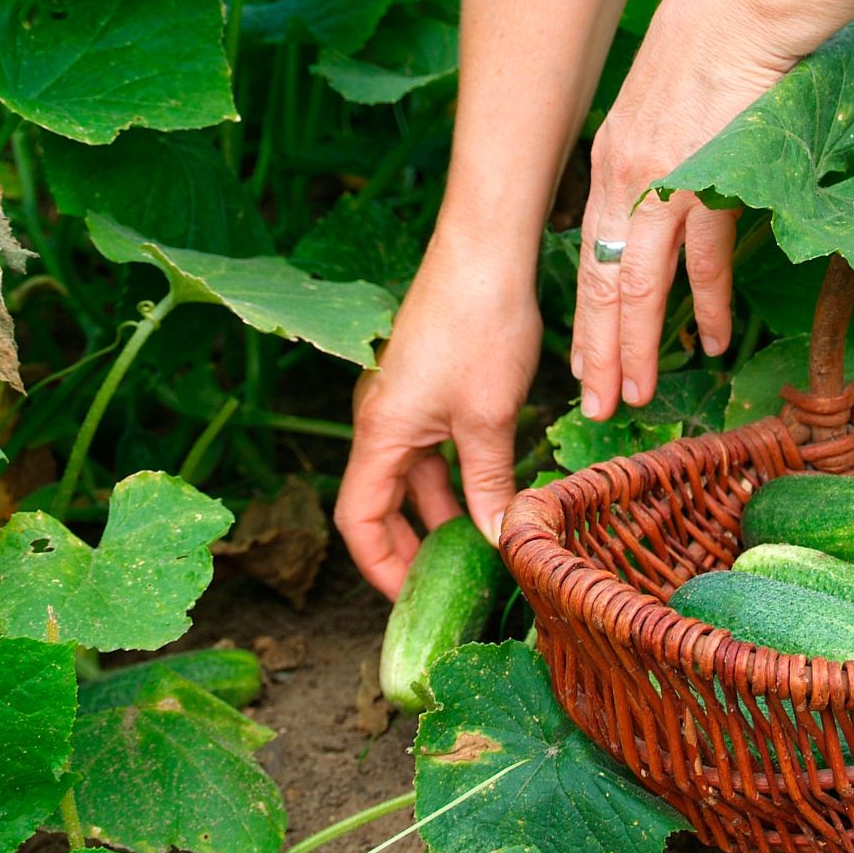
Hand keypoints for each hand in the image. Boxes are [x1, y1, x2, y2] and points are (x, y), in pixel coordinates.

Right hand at [335, 236, 540, 597]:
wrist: (486, 250)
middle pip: (381, 502)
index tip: (412, 602)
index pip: (358, 520)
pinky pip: (433, 447)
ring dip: (441, 513)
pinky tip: (494, 493)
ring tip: (478, 550)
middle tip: (447, 587)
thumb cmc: (480, 328)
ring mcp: (405, 400)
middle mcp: (381, 419)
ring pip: (414, 476)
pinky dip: (458, 477)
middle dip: (410, 548)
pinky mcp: (430, 383)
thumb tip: (494, 540)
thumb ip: (488, 484)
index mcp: (379, 433)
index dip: (380, 568)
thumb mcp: (489, 418)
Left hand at [572, 0, 853, 418]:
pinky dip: (710, 304)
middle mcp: (624, 184)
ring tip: (635, 393)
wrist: (741, 14)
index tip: (581, 365)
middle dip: (596, 352)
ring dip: (638, 345)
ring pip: (641, 287)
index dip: (584, 319)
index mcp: (609, 167)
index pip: (587, 262)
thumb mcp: (654, 111)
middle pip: (602, 288)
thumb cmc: (704, 52)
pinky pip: (705, 260)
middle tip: (597, 405)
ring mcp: (664, 187)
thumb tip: (655, 209)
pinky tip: (712, 342)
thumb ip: (647, 165)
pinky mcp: (711, 184)